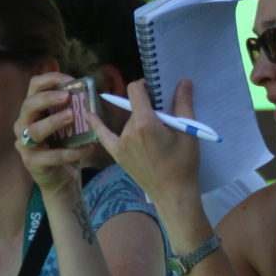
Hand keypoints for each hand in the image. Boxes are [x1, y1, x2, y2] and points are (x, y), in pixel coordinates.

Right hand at [14, 72, 96, 194]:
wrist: (61, 178)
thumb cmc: (65, 146)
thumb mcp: (70, 124)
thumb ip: (73, 107)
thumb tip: (87, 87)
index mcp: (33, 110)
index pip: (34, 86)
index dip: (51, 79)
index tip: (71, 80)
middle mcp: (23, 124)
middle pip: (28, 105)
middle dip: (48, 98)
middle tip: (67, 97)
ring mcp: (25, 144)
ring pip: (34, 130)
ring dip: (54, 122)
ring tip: (73, 116)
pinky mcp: (32, 162)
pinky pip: (52, 156)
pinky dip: (72, 152)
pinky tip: (88, 148)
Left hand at [87, 78, 201, 208]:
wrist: (174, 194)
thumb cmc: (184, 163)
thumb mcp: (188, 132)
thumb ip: (183, 104)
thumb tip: (184, 80)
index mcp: (145, 123)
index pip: (136, 90)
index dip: (145, 85)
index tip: (156, 89)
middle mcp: (128, 131)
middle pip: (136, 107)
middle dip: (149, 107)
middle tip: (166, 119)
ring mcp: (120, 143)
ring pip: (129, 121)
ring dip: (140, 120)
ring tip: (157, 135)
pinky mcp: (118, 154)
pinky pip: (104, 136)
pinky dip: (97, 124)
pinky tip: (88, 115)